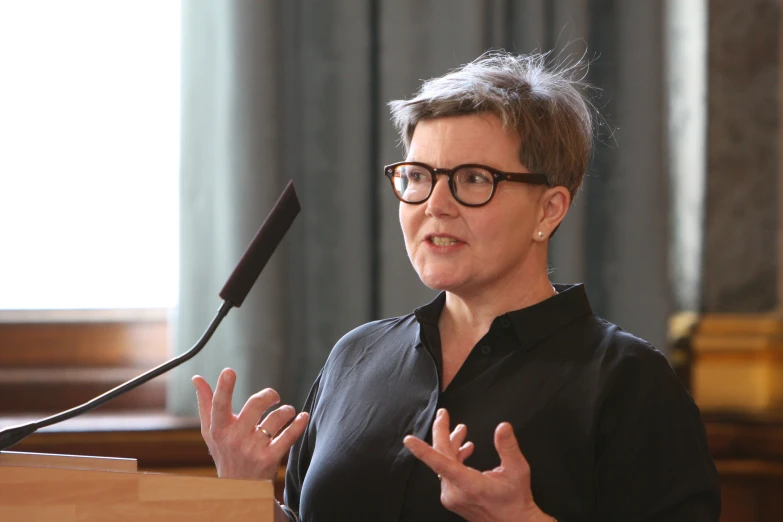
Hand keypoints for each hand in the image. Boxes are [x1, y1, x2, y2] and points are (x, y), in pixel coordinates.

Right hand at [192, 368, 308, 479]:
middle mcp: (235, 439)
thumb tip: (197, 378)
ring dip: (286, 410)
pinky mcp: (270, 459)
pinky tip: (303, 417)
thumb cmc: (225, 453)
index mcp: (219, 430)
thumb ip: (206, 403)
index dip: (224, 388)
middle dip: (269, 395)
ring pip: (275, 419)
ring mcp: (253, 450)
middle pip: (255, 405)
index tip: (229, 371)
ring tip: (287, 412)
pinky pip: (289, 436)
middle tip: (273, 396)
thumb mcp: (211, 432)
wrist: (238, 489)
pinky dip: (298, 424)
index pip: (219, 406)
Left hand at [403, 409, 552, 521]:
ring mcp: (452, 497)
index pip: (440, 464)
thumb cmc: (516, 499)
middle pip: (441, 456)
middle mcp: (455, 492)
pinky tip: (465, 449)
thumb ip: (508, 447)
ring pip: (444, 463)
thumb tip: (503, 426)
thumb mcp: (518, 471)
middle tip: (443, 414)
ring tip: (461, 430)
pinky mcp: (452, 498)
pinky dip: (454, 458)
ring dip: (451, 445)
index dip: (422, 451)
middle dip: (442, 433)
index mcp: (468, 484)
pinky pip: (447, 472)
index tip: (408, 440)